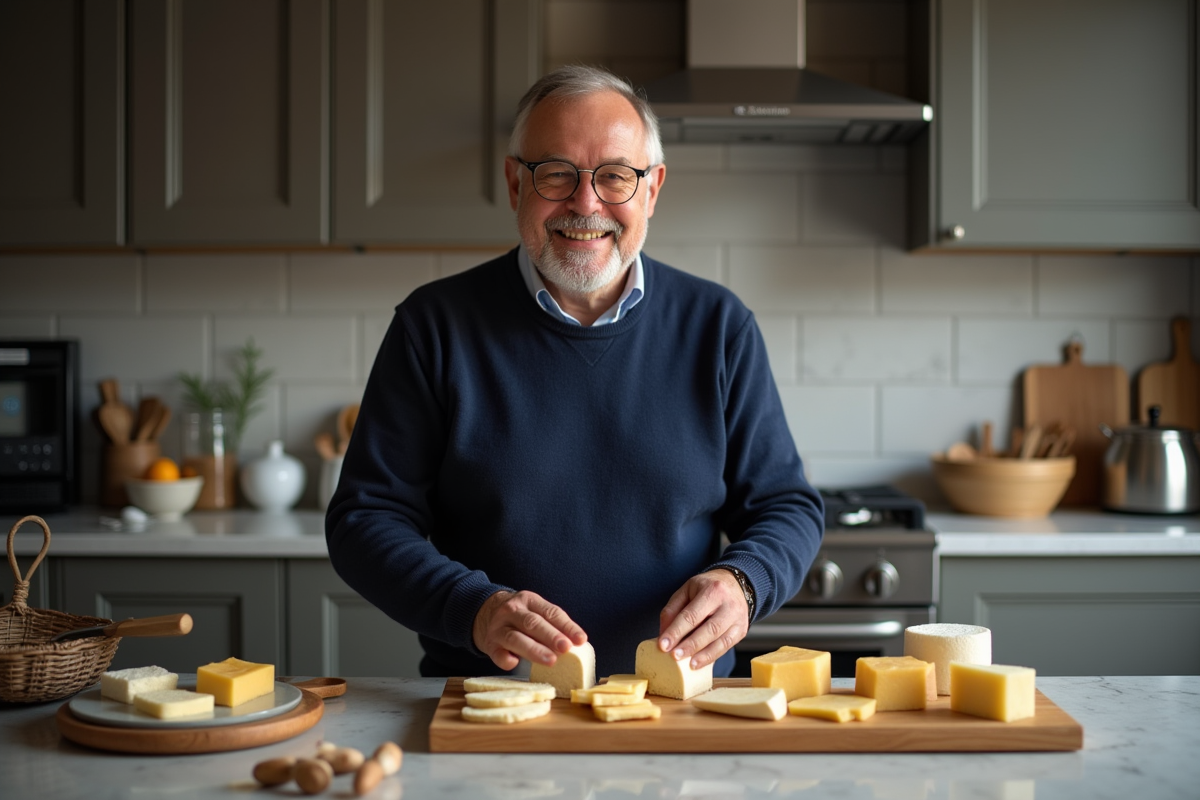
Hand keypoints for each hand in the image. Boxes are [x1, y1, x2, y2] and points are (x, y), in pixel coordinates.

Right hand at [472, 589, 587, 670]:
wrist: (484, 612)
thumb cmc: (519, 616)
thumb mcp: (534, 610)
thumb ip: (552, 623)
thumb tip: (576, 643)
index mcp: (529, 600)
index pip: (550, 612)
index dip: (567, 626)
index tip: (581, 639)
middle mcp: (512, 611)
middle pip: (532, 623)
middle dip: (551, 636)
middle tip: (565, 648)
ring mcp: (498, 627)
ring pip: (516, 638)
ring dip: (534, 650)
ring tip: (550, 660)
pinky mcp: (489, 644)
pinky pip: (498, 654)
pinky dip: (506, 659)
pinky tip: (515, 663)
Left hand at [657, 570, 748, 669]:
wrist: (735, 584)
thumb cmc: (707, 588)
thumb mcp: (686, 590)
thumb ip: (672, 610)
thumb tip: (663, 633)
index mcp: (712, 590)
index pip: (692, 615)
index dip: (676, 631)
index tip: (663, 645)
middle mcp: (728, 605)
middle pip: (709, 629)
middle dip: (690, 645)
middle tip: (674, 656)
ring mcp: (738, 618)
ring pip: (720, 641)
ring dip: (702, 655)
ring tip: (688, 664)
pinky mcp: (741, 630)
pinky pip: (726, 647)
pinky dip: (711, 657)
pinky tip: (699, 663)